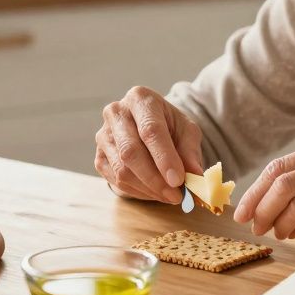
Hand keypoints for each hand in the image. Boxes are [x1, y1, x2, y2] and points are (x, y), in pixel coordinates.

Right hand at [94, 86, 204, 203]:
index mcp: (140, 99)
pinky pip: (115, 181)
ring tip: (169, 195)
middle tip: (176, 195)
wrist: (149, 126)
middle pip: (131, 152)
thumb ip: (190, 152)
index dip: (164, 157)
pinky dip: (138, 192)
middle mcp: (116, 113)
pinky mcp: (99, 156)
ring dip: (148, 189)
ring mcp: (103, 135)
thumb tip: (195, 177)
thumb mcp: (187, 131)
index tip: (178, 180)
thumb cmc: (169, 126)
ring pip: (122, 170)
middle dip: (155, 179)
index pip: (150, 130)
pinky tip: (154, 192)